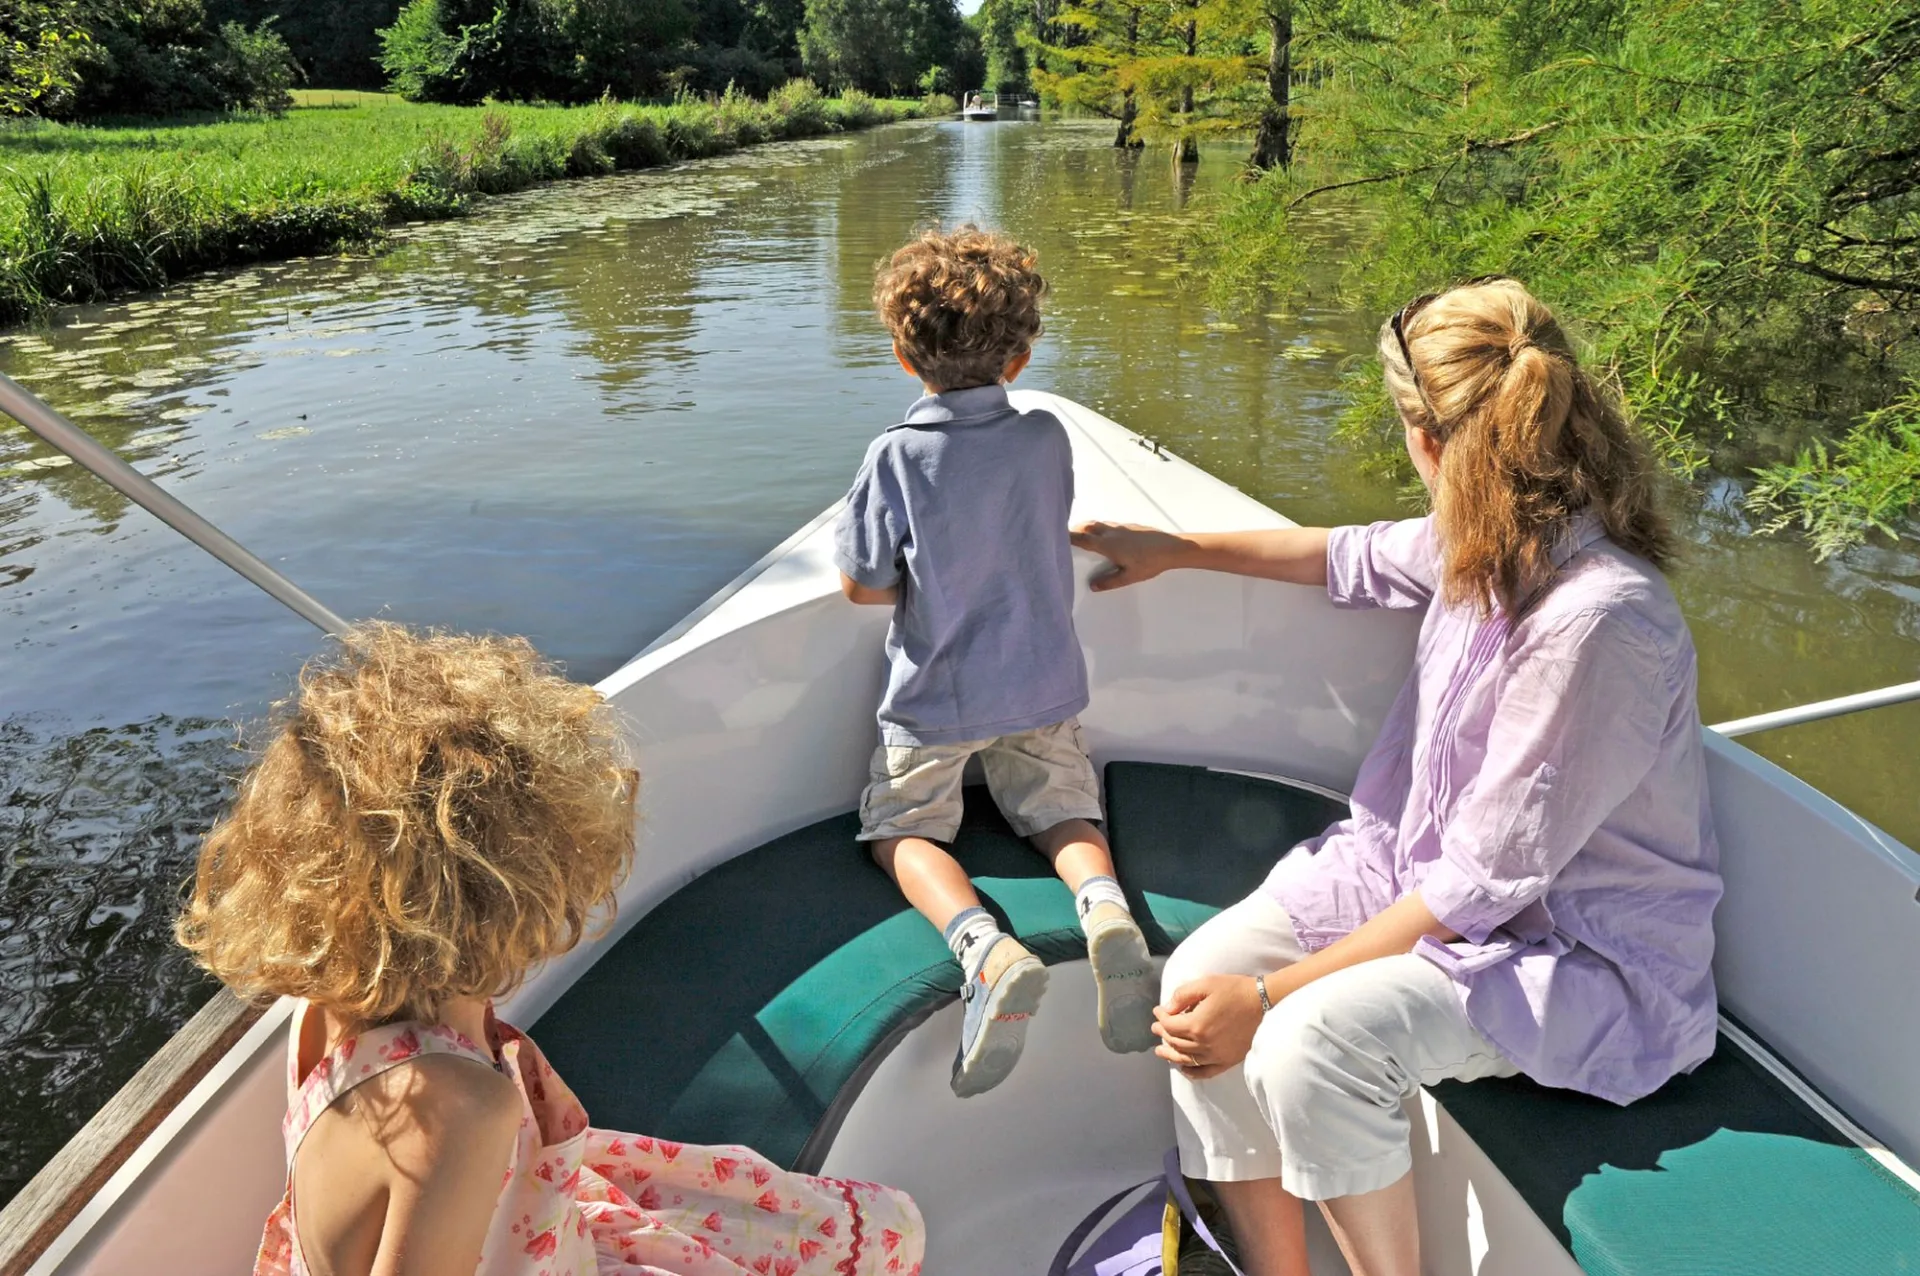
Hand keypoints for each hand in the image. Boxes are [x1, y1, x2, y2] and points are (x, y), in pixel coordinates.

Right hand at [1069, 521, 1189, 591]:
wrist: (1171, 547)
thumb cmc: (1149, 563)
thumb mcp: (1129, 577)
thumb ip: (1110, 581)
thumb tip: (1093, 586)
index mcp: (1107, 545)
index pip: (1082, 539)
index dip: (1068, 537)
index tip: (1057, 536)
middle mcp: (1111, 533)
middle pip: (1087, 526)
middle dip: (1075, 529)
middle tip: (1067, 535)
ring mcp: (1121, 527)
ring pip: (1098, 524)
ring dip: (1088, 527)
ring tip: (1083, 535)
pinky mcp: (1130, 526)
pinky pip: (1109, 525)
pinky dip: (1101, 528)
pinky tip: (1106, 537)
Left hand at [1152, 974, 1263, 1079]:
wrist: (1265, 1003)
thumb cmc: (1236, 990)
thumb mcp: (1206, 983)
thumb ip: (1182, 995)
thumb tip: (1167, 1009)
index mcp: (1196, 1025)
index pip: (1169, 1025)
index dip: (1160, 1017)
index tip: (1157, 1010)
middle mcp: (1204, 1044)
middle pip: (1175, 1042)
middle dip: (1162, 1034)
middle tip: (1156, 1028)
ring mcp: (1216, 1055)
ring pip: (1186, 1059)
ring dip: (1170, 1055)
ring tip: (1161, 1051)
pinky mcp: (1228, 1061)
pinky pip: (1205, 1072)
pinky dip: (1192, 1072)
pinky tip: (1184, 1069)